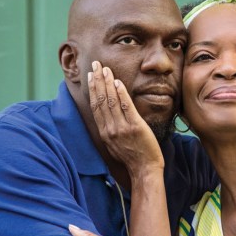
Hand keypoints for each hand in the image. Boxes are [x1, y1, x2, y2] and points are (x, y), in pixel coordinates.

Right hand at [88, 61, 163, 175]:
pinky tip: (118, 82)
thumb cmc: (132, 158)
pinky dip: (121, 93)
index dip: (92, 90)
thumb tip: (107, 117)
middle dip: (97, 81)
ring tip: (106, 69)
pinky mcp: (134, 127)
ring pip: (111, 101)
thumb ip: (110, 130)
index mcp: (104, 133)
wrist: (144, 170)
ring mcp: (121, 128)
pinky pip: (126, 106)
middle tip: (95, 65)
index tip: (91, 77)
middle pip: (100, 100)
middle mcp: (110, 129)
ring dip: (107, 83)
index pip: (95, 107)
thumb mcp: (114, 145)